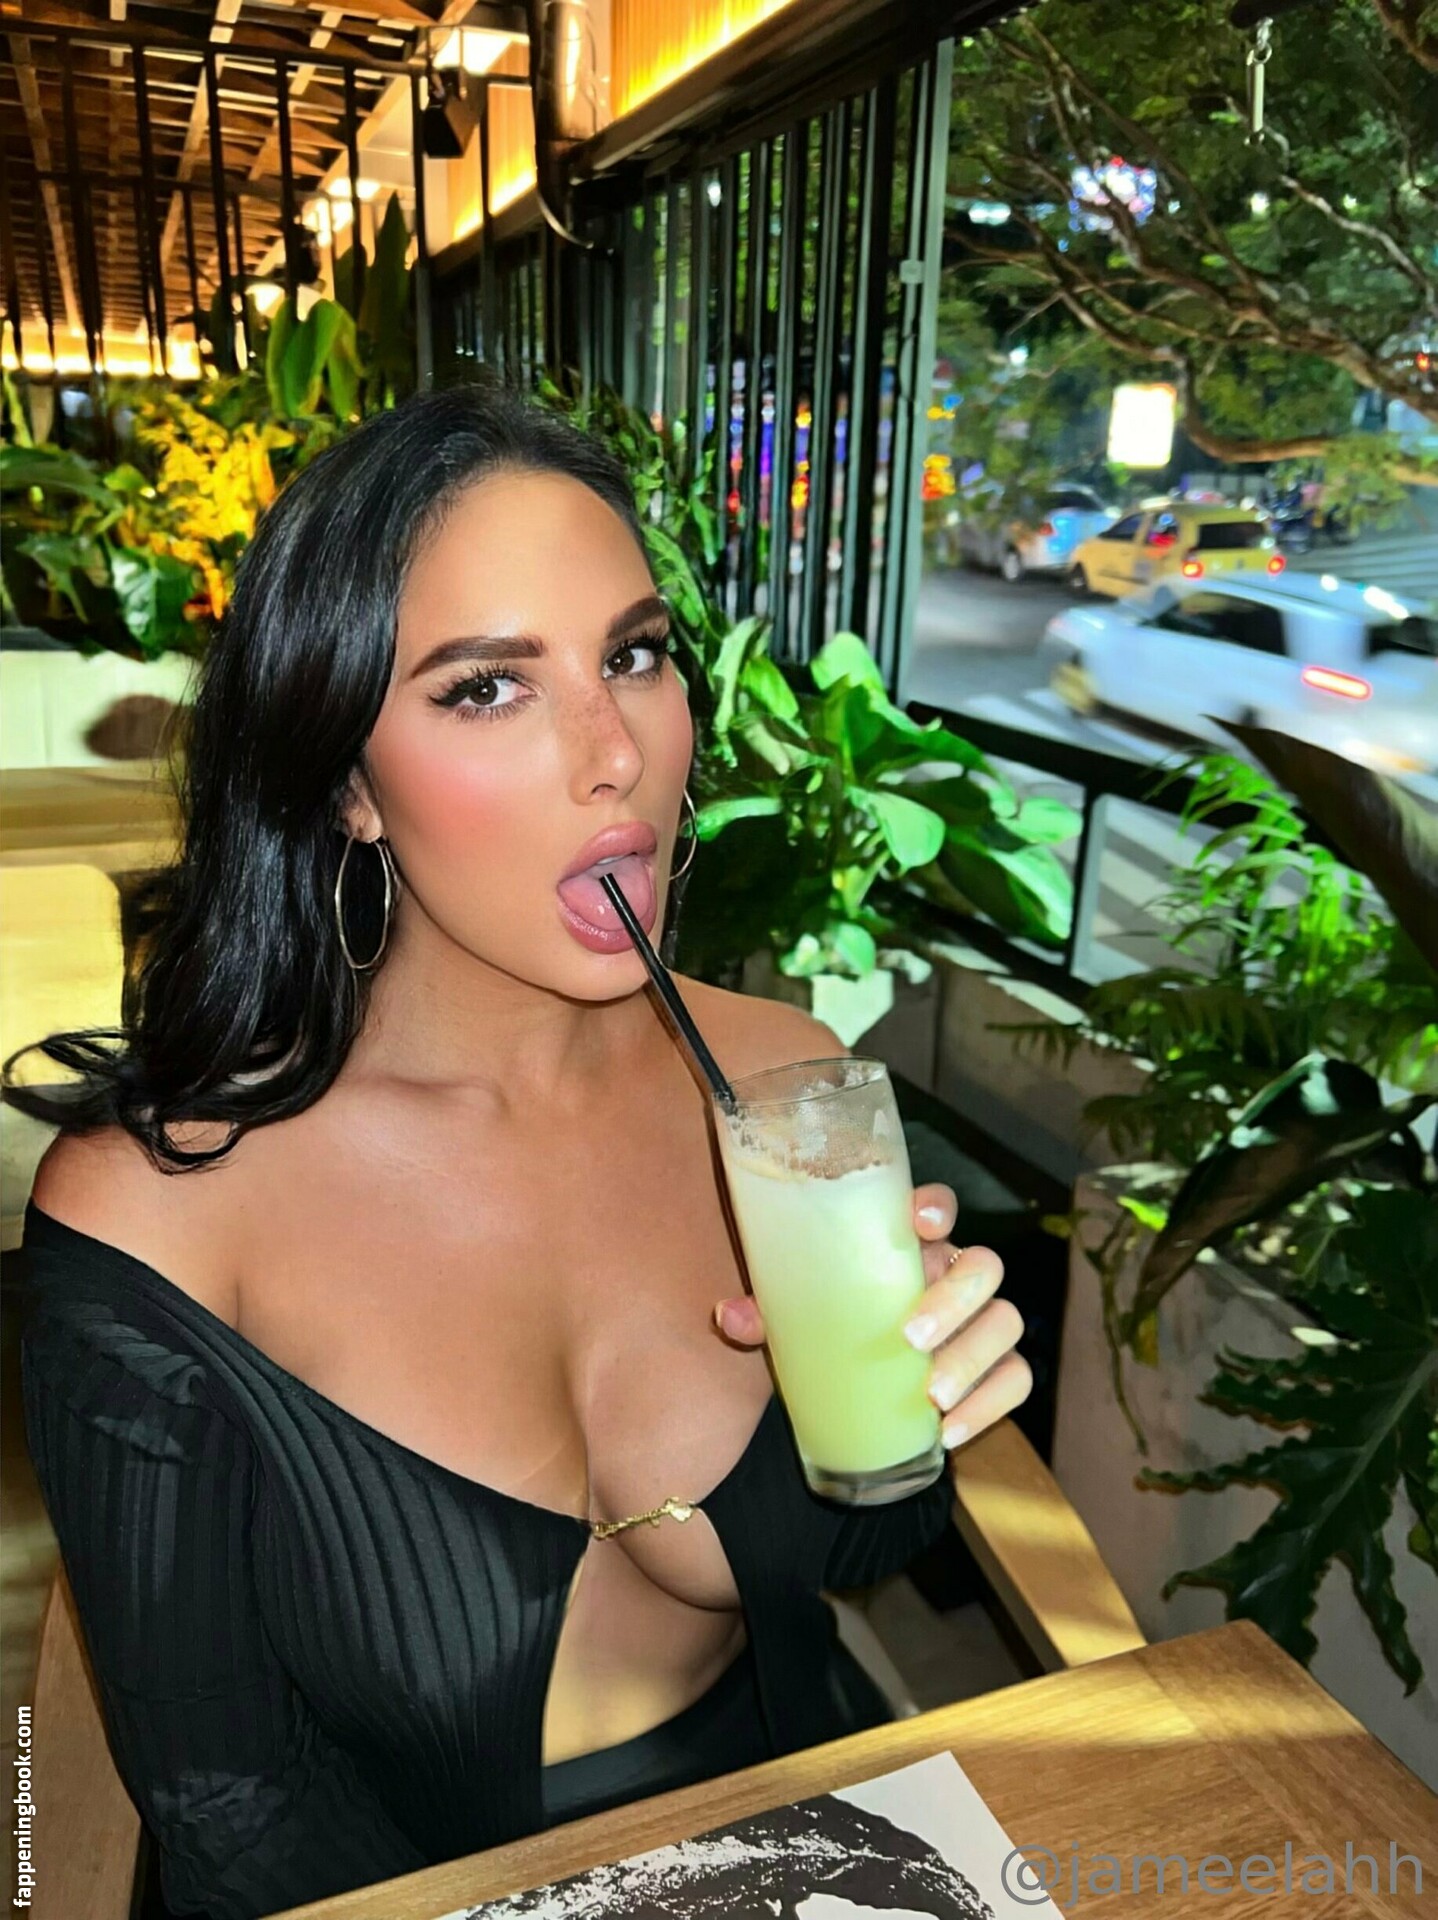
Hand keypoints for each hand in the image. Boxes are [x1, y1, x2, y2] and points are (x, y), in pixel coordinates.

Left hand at [713, 1181, 1031, 1451]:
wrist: (855, 1388)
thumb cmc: (830, 1330)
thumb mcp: (795, 1320)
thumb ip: (766, 1314)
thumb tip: (728, 1316)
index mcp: (907, 1249)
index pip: (936, 1209)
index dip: (937, 1206)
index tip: (922, 1221)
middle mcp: (954, 1277)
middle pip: (983, 1266)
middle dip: (954, 1299)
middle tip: (912, 1337)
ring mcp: (981, 1323)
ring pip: (1006, 1322)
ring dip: (972, 1359)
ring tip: (931, 1397)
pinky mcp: (997, 1370)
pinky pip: (1015, 1379)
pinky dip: (988, 1405)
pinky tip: (949, 1432)